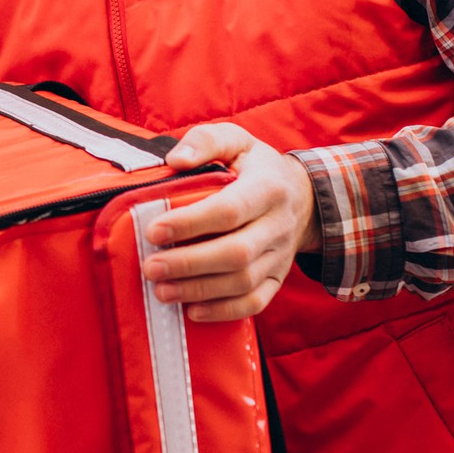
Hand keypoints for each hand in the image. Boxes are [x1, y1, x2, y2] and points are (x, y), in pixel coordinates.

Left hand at [144, 124, 317, 321]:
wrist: (303, 197)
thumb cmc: (256, 167)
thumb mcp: (236, 140)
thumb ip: (206, 141)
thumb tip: (175, 161)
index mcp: (267, 188)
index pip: (229, 209)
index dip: (190, 223)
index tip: (153, 231)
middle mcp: (278, 225)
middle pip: (235, 252)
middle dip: (189, 264)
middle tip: (150, 267)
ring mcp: (280, 256)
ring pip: (243, 282)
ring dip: (200, 290)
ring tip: (162, 290)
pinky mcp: (278, 278)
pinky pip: (256, 302)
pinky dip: (224, 311)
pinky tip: (193, 312)